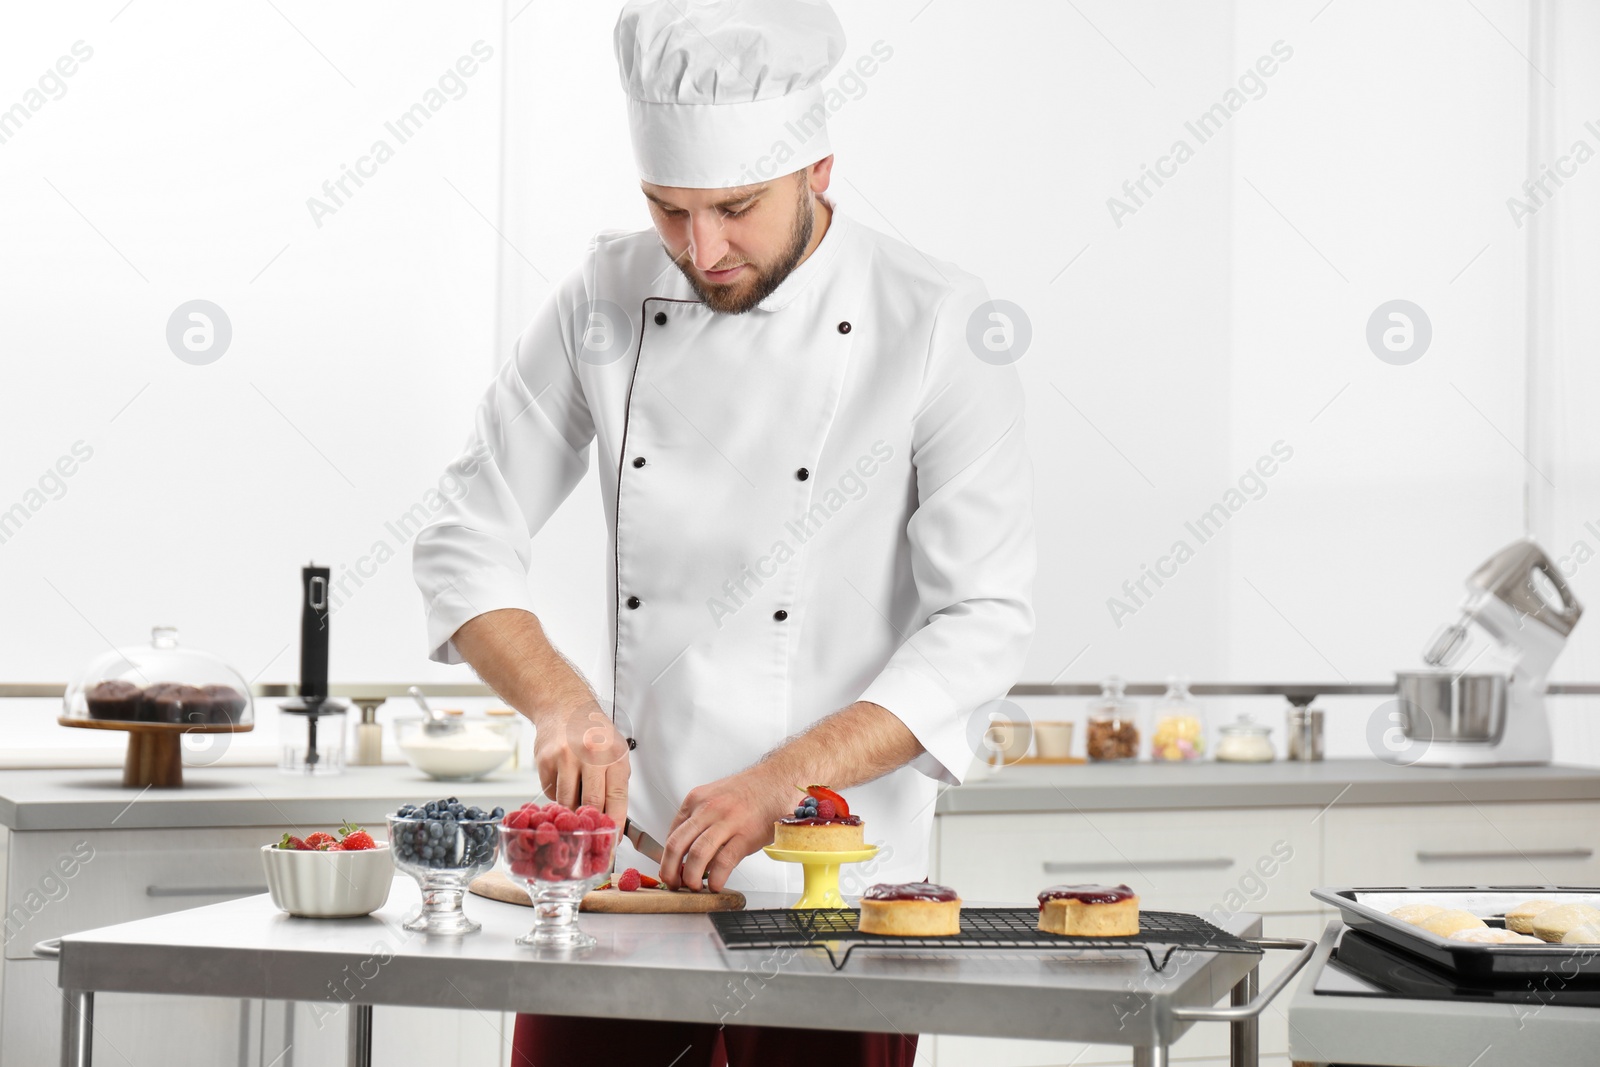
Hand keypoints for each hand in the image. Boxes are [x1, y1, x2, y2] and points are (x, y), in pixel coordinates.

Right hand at [533, 701, 629, 827]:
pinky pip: (552, 793)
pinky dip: (558, 796)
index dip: (613, 824)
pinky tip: (563, 781)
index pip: (617, 799)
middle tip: (590, 832)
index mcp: (614, 755)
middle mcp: (591, 755)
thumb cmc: (593, 731)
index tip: (610, 839)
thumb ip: (616, 784)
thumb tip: (614, 821)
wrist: (564, 706)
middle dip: (591, 823)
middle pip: (591, 804)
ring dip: (572, 811)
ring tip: (576, 804)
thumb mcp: (616, 752)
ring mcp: (566, 758)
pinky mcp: (545, 761)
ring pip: (567, 803)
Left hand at [660, 766, 791, 891]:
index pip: (671, 833)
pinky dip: (715, 878)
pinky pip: (723, 861)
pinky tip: (715, 885)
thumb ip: (699, 819)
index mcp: (696, 800)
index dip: (666, 857)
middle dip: (670, 870)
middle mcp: (708, 809)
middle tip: (674, 883)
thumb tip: (687, 850)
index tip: (670, 870)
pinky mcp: (745, 835)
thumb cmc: (749, 792)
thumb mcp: (715, 797)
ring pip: (697, 855)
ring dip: (691, 877)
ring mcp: (727, 821)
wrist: (778, 781)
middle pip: (677, 845)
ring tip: (695, 886)